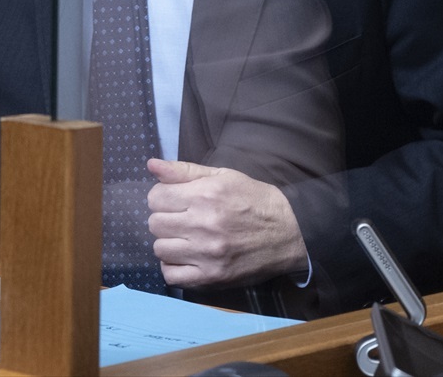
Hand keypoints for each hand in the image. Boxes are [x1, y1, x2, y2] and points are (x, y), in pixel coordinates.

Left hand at [145, 158, 306, 288]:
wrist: (291, 232)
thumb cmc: (254, 200)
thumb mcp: (223, 176)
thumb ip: (184, 171)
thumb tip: (151, 165)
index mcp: (204, 195)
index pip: (155, 198)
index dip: (162, 198)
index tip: (175, 201)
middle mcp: (203, 225)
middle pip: (155, 224)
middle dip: (164, 219)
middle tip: (181, 220)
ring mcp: (208, 254)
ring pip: (160, 250)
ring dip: (169, 243)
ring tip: (185, 239)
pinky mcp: (213, 277)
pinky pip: (172, 276)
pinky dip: (174, 268)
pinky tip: (186, 258)